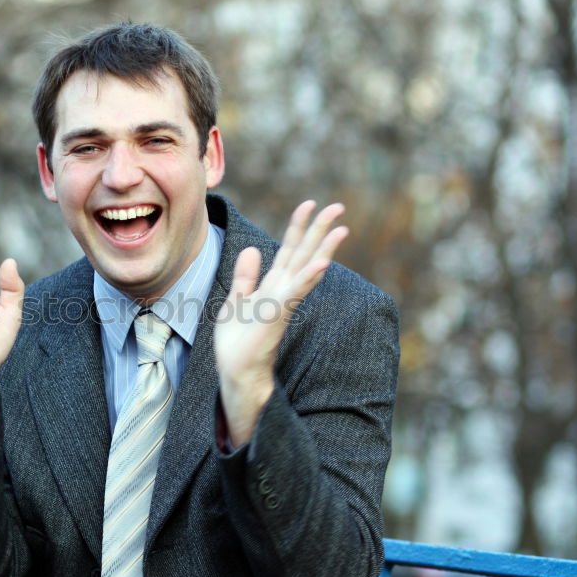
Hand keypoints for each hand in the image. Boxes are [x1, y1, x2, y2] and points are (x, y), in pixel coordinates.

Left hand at [214, 201, 347, 446]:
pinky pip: (295, 293)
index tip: (309, 204)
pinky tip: (322, 264)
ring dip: (323, 248)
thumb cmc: (238, 343)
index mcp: (272, 285)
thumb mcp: (236, 300)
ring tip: (340, 227)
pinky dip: (308, 278)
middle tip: (338, 205)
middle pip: (303, 253)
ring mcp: (282, 302)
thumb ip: (246, 277)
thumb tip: (253, 249)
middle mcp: (282, 291)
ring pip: (305, 269)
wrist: (235, 372)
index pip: (289, 249)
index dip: (298, 227)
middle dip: (320, 229)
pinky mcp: (278, 315)